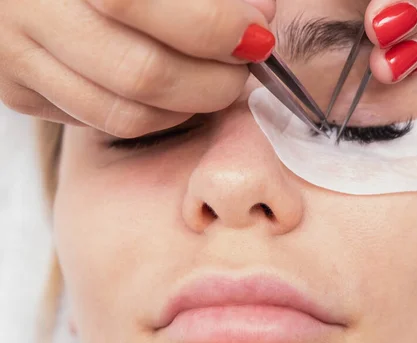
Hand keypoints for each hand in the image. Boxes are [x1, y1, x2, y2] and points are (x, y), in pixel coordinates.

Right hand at [0, 0, 275, 136]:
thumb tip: (259, 17)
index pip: (137, 1)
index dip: (215, 25)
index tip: (257, 32)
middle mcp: (27, 6)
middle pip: (143, 74)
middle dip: (215, 81)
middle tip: (243, 65)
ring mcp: (15, 54)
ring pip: (128, 114)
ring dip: (190, 105)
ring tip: (210, 76)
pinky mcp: (17, 91)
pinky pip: (105, 123)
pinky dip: (154, 114)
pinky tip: (167, 87)